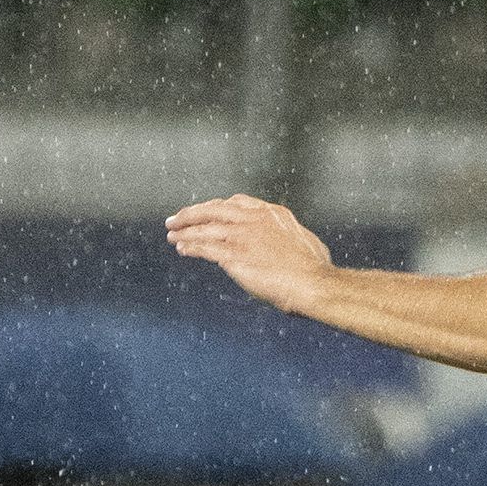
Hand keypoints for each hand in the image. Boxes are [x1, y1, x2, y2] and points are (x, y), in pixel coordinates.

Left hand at [166, 194, 335, 315]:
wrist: (313, 283)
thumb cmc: (314, 268)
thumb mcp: (304, 240)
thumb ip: (288, 235)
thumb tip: (290, 239)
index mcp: (271, 213)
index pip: (235, 202)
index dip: (215, 206)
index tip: (204, 211)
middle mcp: (254, 219)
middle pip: (213, 209)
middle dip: (191, 213)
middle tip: (176, 219)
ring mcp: (242, 236)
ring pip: (205, 228)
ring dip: (185, 231)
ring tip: (172, 234)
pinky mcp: (234, 256)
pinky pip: (204, 248)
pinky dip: (190, 246)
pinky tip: (182, 248)